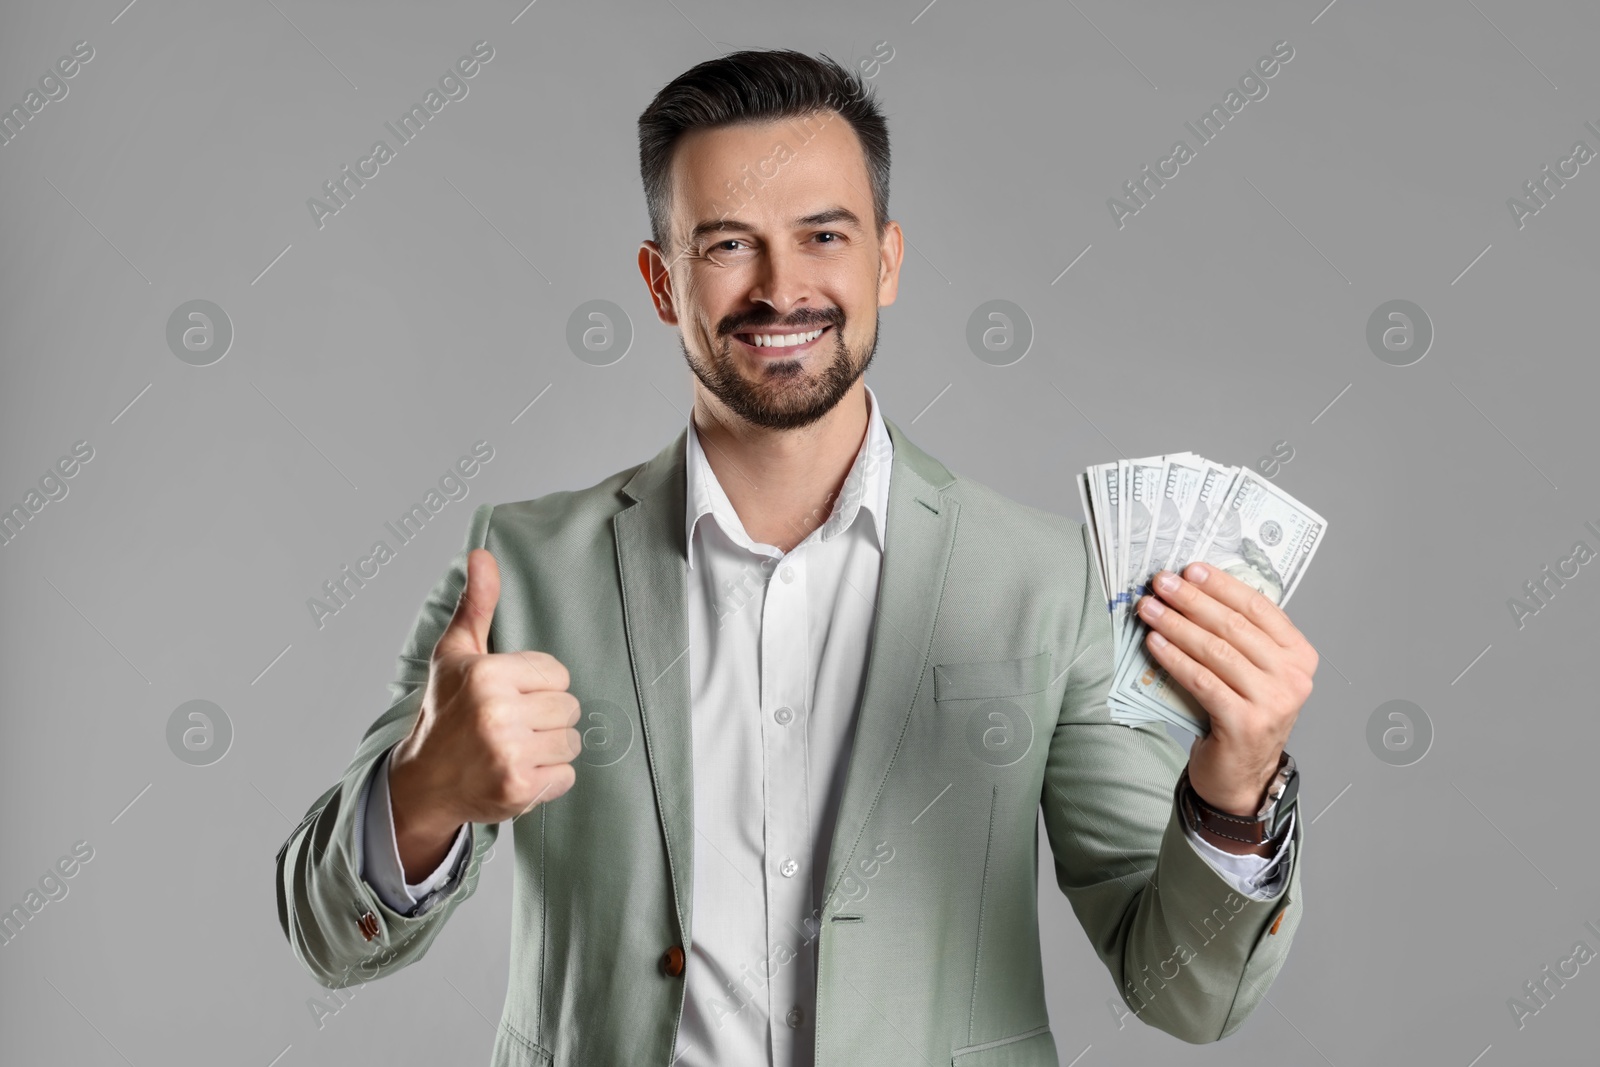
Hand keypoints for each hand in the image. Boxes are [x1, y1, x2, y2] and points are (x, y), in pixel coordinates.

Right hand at [388, 548, 579, 877]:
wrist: (423, 782)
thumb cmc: (445, 711)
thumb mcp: (456, 653)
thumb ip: (477, 605)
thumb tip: (481, 554)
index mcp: (488, 675)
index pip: (558, 673)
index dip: (538, 685)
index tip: (509, 696)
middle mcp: (498, 714)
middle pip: (568, 707)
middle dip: (545, 717)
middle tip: (511, 725)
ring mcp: (509, 754)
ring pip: (571, 741)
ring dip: (549, 748)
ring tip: (514, 748)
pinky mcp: (520, 789)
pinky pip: (567, 775)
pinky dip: (548, 778)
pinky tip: (517, 772)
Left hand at [1135, 561, 1316, 818]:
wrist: (1242, 774)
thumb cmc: (1241, 712)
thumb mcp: (1250, 670)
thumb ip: (1237, 635)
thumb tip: (1192, 588)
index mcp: (1300, 655)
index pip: (1259, 608)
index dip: (1222, 585)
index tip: (1190, 569)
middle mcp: (1293, 677)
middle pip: (1234, 626)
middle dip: (1192, 600)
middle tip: (1160, 583)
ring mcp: (1273, 702)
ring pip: (1216, 651)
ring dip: (1176, 625)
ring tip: (1148, 609)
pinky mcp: (1245, 723)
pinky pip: (1202, 681)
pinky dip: (1175, 658)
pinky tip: (1154, 643)